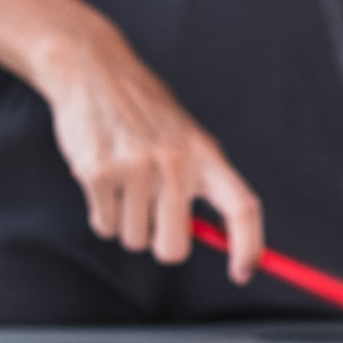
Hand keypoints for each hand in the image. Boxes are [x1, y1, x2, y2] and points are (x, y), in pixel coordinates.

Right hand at [30, 30, 262, 283]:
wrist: (94, 70)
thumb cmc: (143, 111)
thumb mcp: (185, 137)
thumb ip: (201, 183)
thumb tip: (217, 238)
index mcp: (205, 154)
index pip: (242, 208)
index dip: (249, 247)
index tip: (244, 272)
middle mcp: (175, 162)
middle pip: (174, 248)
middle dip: (160, 243)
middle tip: (151, 214)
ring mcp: (135, 169)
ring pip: (135, 240)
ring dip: (127, 222)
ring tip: (123, 182)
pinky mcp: (99, 174)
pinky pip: (105, 227)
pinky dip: (102, 213)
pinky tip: (103, 179)